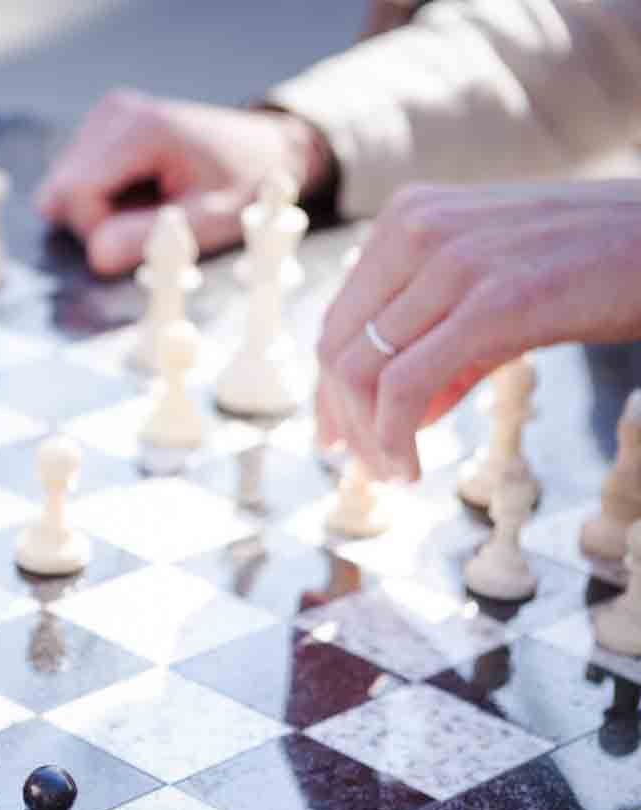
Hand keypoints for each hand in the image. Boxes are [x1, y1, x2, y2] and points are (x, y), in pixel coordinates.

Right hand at [33, 90, 331, 275]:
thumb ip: (152, 241)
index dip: (99, 229)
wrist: (266, 149)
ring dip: (96, 210)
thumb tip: (96, 256)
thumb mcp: (210, 222)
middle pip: (61, 189)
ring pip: (61, 186)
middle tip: (146, 219)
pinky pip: (72, 178)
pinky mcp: (101, 123)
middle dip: (94, 220)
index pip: (75, 193)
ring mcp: (105, 114)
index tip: (144, 231)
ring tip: (147, 202)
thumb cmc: (245, 186)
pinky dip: (98, 196)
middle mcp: (114, 112)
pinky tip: (137, 190)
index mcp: (142, 129)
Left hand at [315, 179, 640, 480]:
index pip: (340, 319)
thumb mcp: (500, 294)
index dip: (329, 391)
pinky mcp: (493, 302)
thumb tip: (401, 420)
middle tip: (368, 468)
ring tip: (395, 473)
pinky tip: (412, 469)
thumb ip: (446, 351)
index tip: (338, 439)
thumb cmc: (598, 267)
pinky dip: (394, 438)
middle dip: (343, 420)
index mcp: (410, 216)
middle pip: (338, 347)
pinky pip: (405, 385)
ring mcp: (452, 260)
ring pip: (360, 370)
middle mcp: (418, 228)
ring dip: (368, 438)